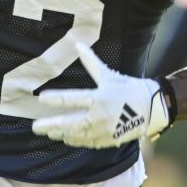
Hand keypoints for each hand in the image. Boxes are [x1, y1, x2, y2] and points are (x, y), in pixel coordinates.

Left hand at [31, 44, 170, 148]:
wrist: (151, 108)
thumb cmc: (128, 89)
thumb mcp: (108, 75)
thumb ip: (91, 62)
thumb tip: (78, 44)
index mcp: (99, 98)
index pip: (72, 99)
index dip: (55, 99)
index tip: (41, 99)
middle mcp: (100, 115)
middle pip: (70, 122)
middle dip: (51, 125)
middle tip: (35, 127)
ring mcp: (104, 130)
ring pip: (77, 134)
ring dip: (61, 133)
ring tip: (48, 132)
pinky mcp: (108, 139)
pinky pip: (88, 142)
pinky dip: (76, 140)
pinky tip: (66, 138)